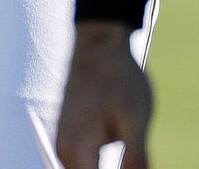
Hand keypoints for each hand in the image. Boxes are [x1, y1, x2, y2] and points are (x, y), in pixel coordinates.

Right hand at [56, 21, 151, 168]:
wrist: (99, 42)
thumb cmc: (119, 79)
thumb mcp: (135, 121)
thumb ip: (135, 161)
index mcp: (78, 151)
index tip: (132, 163)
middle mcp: (63, 151)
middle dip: (114, 168)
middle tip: (133, 151)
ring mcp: (63, 142)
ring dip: (105, 166)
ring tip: (127, 139)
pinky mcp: (68, 135)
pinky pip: (84, 162)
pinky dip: (99, 161)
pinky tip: (118, 137)